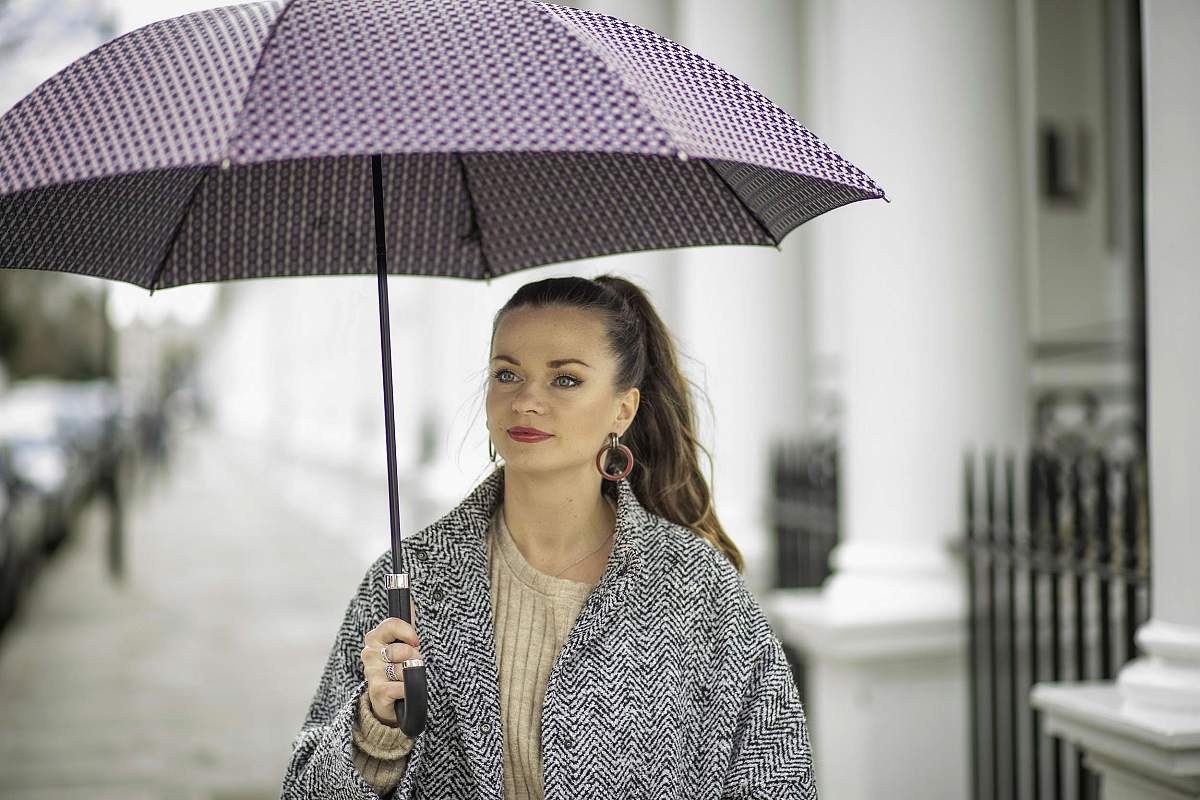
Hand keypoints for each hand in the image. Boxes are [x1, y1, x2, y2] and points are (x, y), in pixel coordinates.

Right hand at [360, 604, 421, 727]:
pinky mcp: (376, 691)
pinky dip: (407, 689)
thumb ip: (406, 623)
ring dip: (411, 674)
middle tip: (412, 663)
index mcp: (374, 638)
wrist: (388, 699)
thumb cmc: (396, 666)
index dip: (408, 632)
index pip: (391, 624)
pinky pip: (401, 687)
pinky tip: (403, 690)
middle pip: (401, 649)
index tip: (416, 641)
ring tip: (406, 678)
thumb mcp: (402, 643)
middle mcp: (369, 653)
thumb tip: (410, 601)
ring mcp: (371, 672)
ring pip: (403, 669)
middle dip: (413, 657)